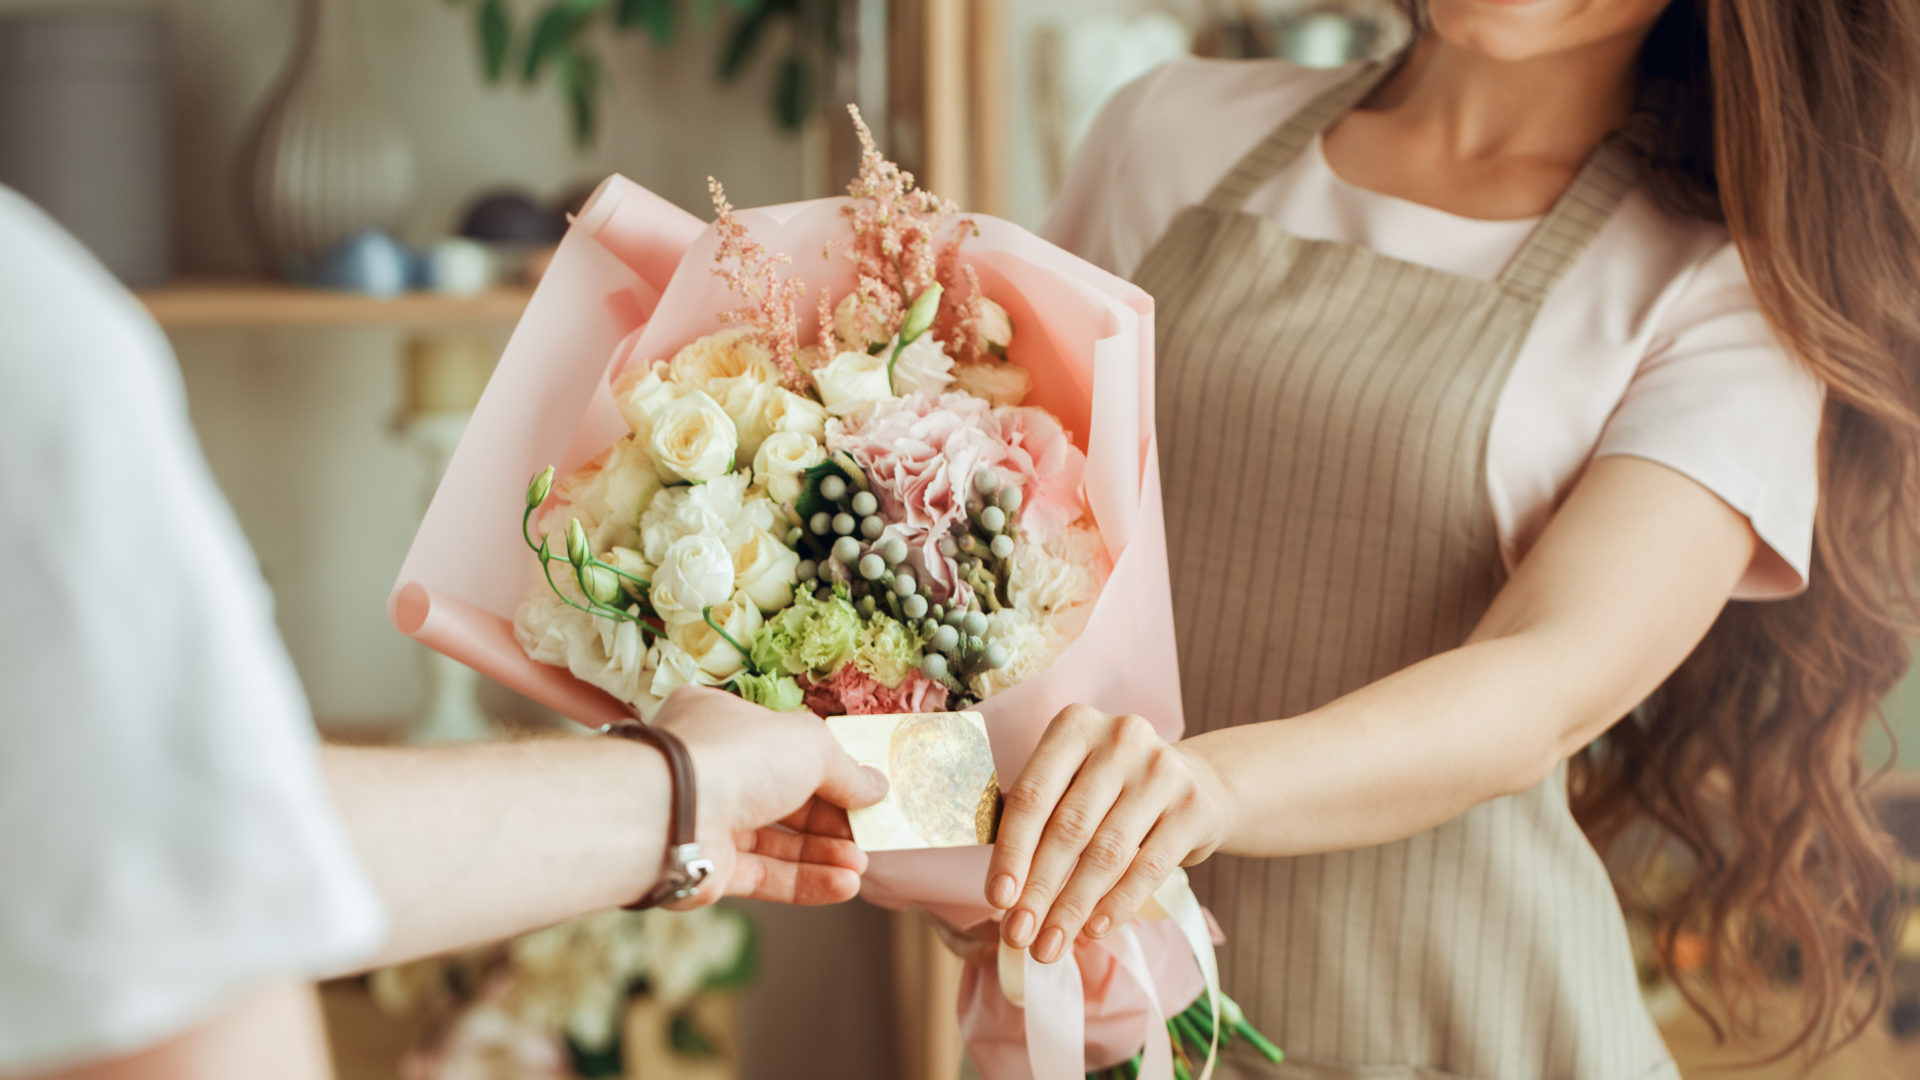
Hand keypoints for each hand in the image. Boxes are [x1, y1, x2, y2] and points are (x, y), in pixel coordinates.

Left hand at [650, 687, 888, 906]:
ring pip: (774, 840)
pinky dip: (805, 881)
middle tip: (867, 832)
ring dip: (823, 853)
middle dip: (830, 818)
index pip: (782, 746)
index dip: (826, 769)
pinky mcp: (708, 868)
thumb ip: (846, 769)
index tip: (862, 789)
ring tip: (862, 864)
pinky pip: (763, 876)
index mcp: (724, 722)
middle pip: (782, 796)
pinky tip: (845, 884)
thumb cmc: (736, 758)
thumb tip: (876, 787)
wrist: (670, 815)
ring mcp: (708, 820)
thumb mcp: (810, 744)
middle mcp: (712, 769)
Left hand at [986, 705, 1234, 961]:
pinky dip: (1117, 904)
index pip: (1033, 796)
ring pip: (1107, 853)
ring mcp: (1162, 769)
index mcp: (1074, 726)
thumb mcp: (1070, 785)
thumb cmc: (1110, 791)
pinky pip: (1149, 867)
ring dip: (1073, 907)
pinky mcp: (1194, 806)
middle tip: (1020, 935)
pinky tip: (1094, 930)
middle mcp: (1120, 737)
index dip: (1012, 852)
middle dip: (1040, 890)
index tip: (998, 900)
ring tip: (1051, 945)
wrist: (1194, 783)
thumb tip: (1003, 892)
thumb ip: (1035, 821)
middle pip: (1069, 828)